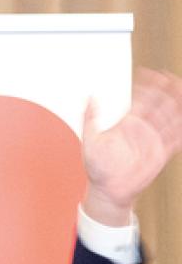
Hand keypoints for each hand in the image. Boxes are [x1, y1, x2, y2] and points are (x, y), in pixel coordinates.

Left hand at [82, 68, 181, 225]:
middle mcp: (143, 130)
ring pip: (171, 119)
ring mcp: (154, 141)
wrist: (106, 190)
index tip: (149, 73)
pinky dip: (181, 129)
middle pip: (160, 105)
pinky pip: (176, 139)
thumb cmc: (96, 166)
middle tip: (171, 76)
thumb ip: (90, 118)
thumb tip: (90, 98)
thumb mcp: (90, 140)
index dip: (147, 86)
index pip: (142, 100)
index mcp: (128, 123)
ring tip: (181, 90)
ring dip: (178, 105)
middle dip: (167, 90)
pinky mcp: (161, 154)